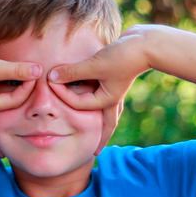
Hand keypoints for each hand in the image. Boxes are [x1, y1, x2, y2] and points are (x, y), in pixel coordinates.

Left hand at [47, 26, 151, 154]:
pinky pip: (103, 93)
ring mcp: (114, 89)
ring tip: (100, 135)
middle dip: (100, 138)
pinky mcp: (115, 78)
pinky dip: (98, 97)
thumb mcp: (95, 65)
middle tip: (96, 153)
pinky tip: (96, 97)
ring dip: (101, 122)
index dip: (61, 92)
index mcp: (107, 101)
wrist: (145, 44)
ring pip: (106, 111)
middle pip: (105, 124)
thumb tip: (52, 76)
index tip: (49, 80)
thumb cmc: (122, 57)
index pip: (77, 102)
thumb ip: (72, 72)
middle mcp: (112, 98)